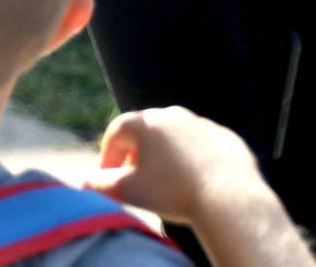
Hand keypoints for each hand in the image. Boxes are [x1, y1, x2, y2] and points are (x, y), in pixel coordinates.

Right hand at [81, 107, 263, 224]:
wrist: (230, 199)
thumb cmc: (174, 193)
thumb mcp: (127, 191)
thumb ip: (100, 184)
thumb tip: (85, 182)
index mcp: (144, 122)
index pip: (115, 134)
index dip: (107, 158)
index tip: (108, 179)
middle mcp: (172, 115)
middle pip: (145, 134)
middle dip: (137, 156)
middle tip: (137, 182)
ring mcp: (202, 125)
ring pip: (175, 140)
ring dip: (167, 158)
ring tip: (168, 185)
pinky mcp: (227, 139)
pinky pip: (203, 149)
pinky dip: (196, 162)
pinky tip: (196, 184)